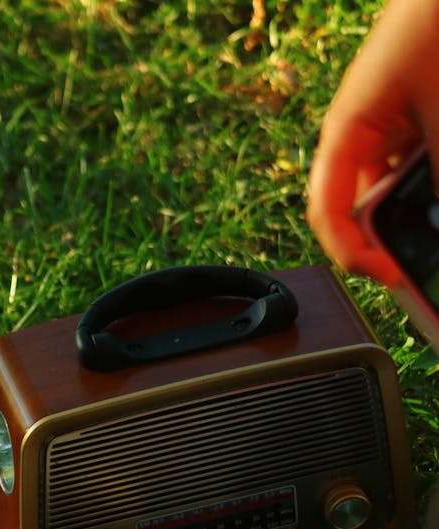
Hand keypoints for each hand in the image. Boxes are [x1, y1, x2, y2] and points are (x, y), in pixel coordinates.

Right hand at [306, 0, 438, 285]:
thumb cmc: (432, 23)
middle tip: (426, 271)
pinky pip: (416, 174)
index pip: (328, 212)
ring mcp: (388, 134)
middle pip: (362, 214)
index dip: (353, 252)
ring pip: (395, 198)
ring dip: (419, 217)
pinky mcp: (413, 127)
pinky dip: (430, 190)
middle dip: (392, 243)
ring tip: (437, 232)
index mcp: (345, 134)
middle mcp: (359, 140)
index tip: (391, 275)